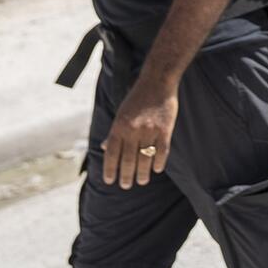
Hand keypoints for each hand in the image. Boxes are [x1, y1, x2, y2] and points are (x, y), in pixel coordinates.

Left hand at [101, 74, 178, 188]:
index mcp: (119, 125)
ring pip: (144, 158)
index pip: (111, 153)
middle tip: (126, 186)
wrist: (157, 81)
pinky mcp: (165, 129)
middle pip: (128, 159)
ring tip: (141, 181)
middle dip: (126, 175)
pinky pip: (162, 151)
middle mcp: (133, 129)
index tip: (110, 180)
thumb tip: (102, 148)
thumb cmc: (137, 97)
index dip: (110, 168)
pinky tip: (157, 169)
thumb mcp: (121, 113)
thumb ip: (114, 131)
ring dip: (142, 173)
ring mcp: (149, 130)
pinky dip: (159, 162)